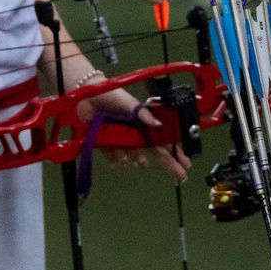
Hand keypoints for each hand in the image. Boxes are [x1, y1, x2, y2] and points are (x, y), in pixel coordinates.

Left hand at [72, 89, 190, 179]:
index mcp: (144, 121)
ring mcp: (121, 138)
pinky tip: (120, 159)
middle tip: (181, 176)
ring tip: (141, 161)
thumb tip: (159, 126)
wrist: (84, 93)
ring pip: (135, 154)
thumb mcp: (129, 103)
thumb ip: (144, 115)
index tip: (186, 162)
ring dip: (139, 158)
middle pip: (154, 150)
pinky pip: (114, 156)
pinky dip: (117, 159)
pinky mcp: (106, 143)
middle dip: (168, 162)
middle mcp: (135, 131)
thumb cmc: (110, 94)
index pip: (163, 139)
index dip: (175, 151)